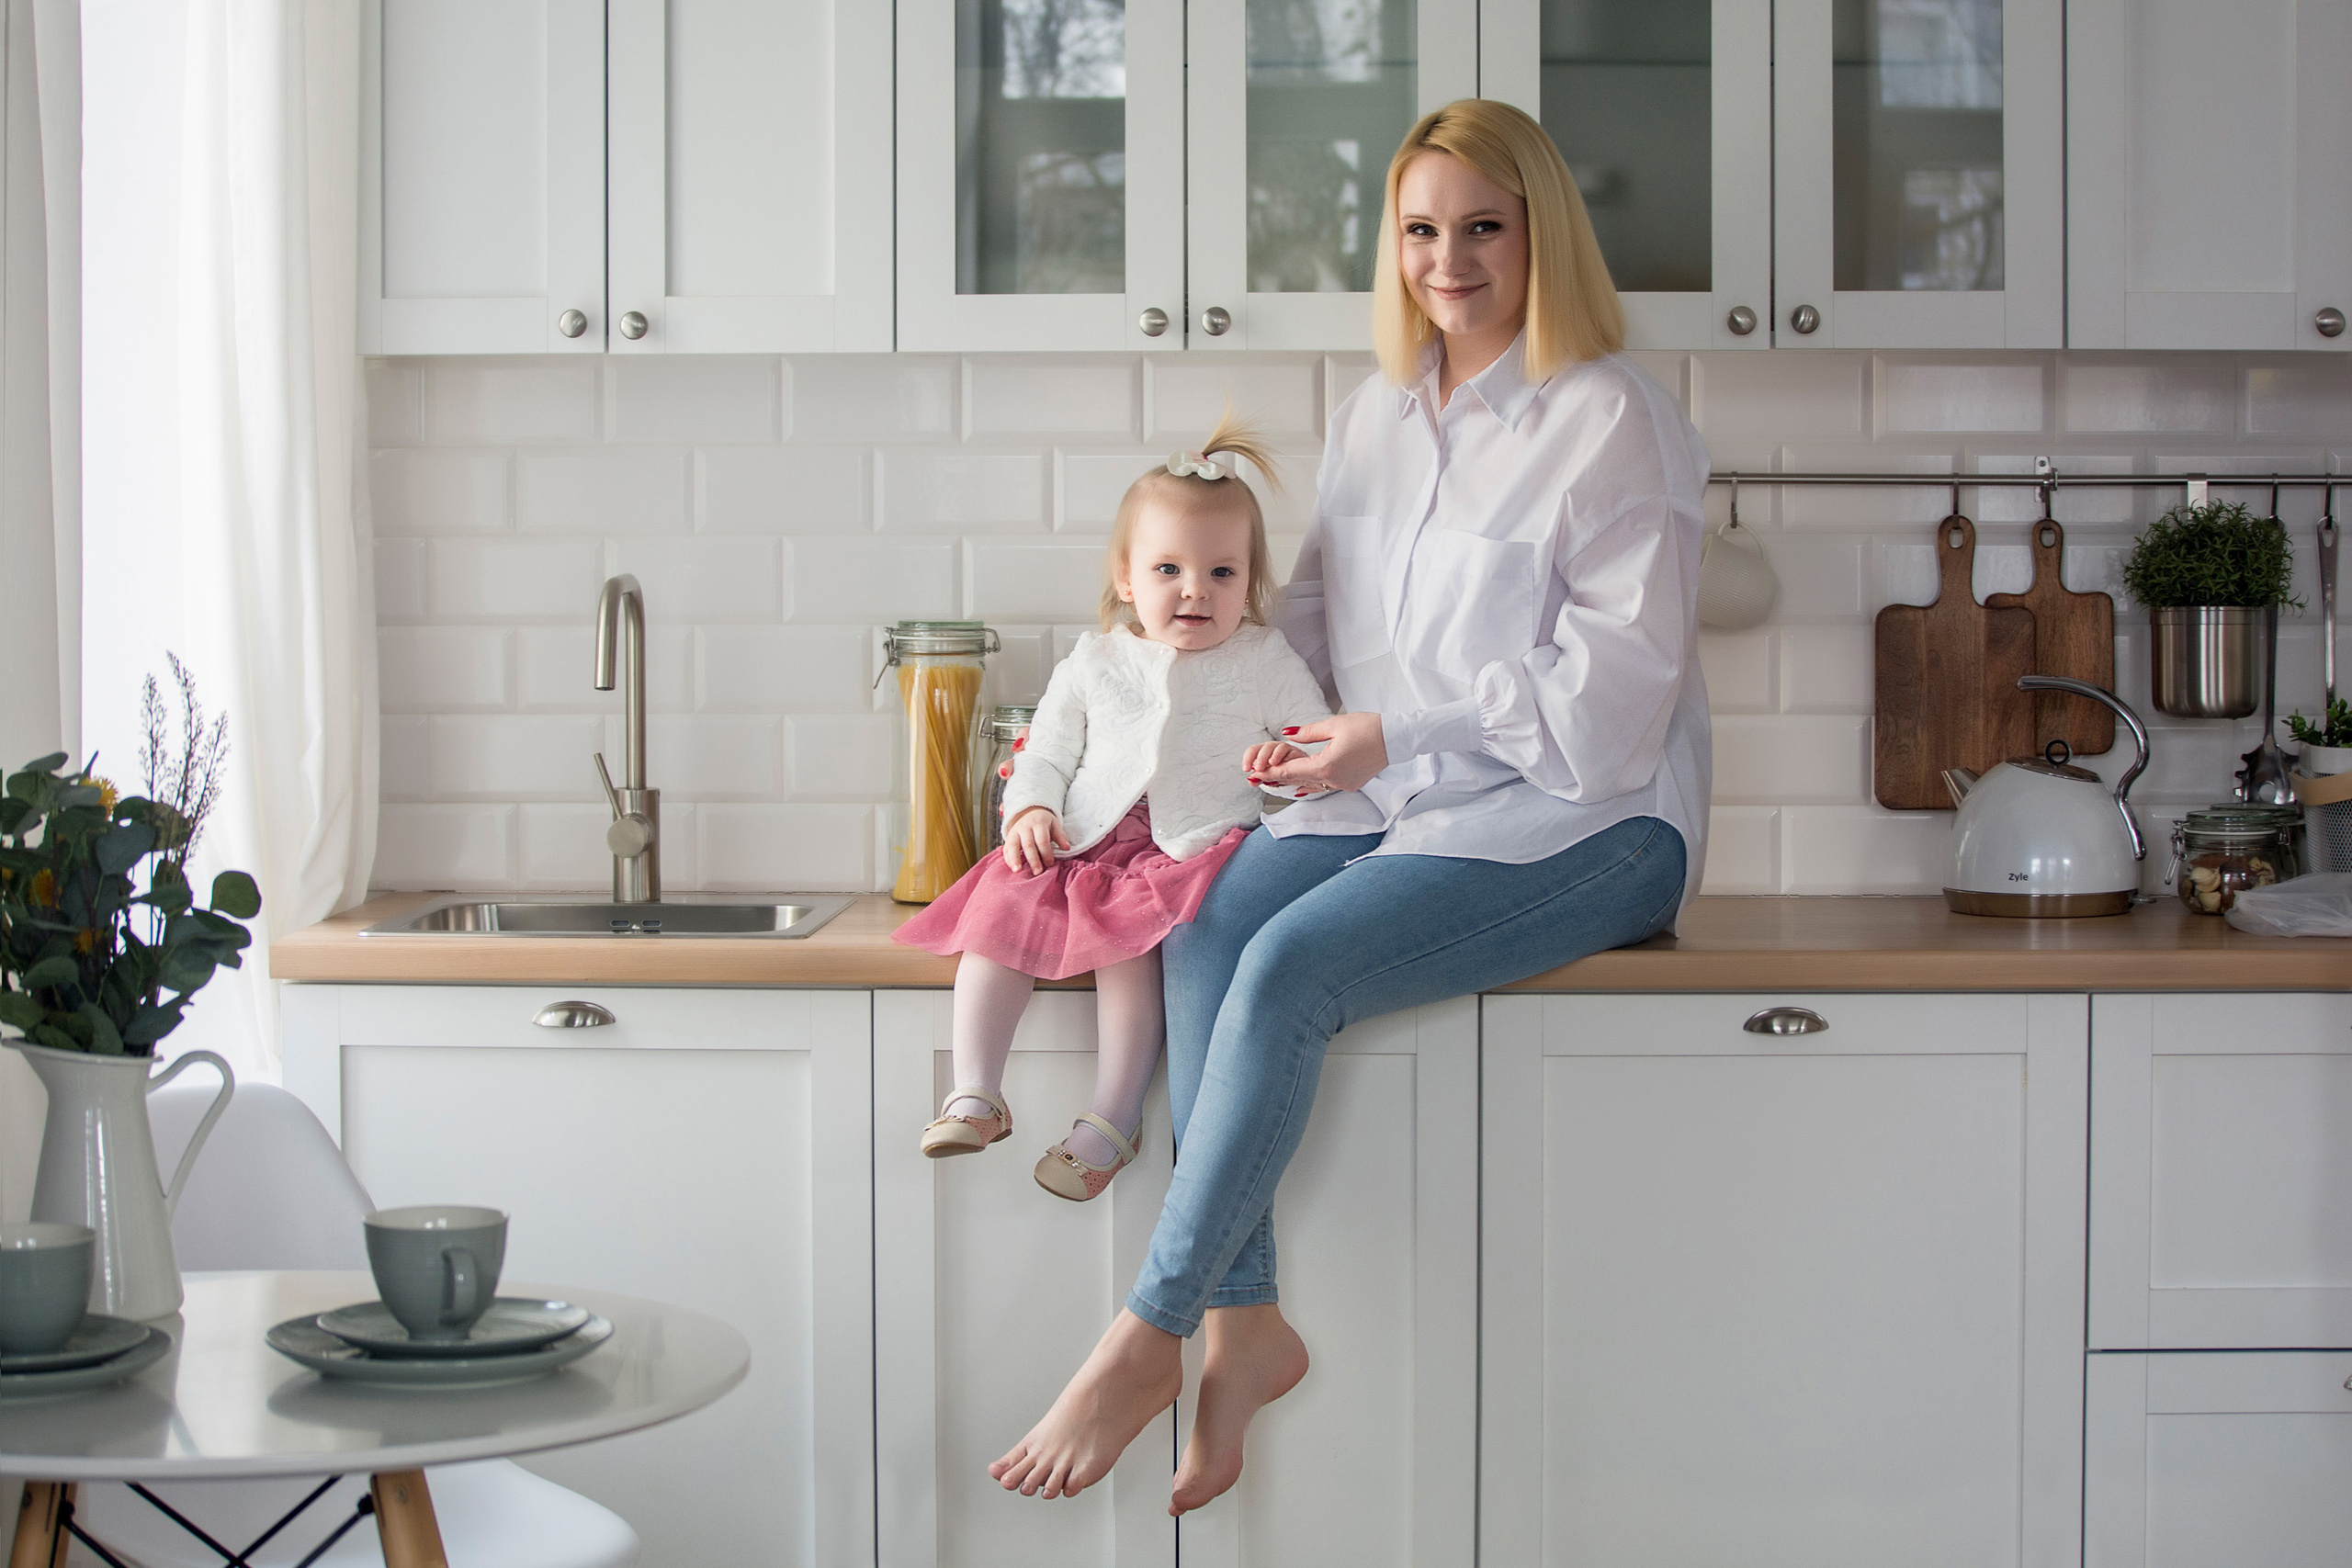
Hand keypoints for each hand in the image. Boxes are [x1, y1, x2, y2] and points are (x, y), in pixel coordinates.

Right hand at [1002, 807, 1068, 875]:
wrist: (1030, 812)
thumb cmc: (1044, 822)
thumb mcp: (1054, 825)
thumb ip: (1060, 836)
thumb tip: (1067, 848)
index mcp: (1038, 823)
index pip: (1042, 839)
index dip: (1046, 853)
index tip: (1050, 864)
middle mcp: (1025, 827)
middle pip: (1028, 844)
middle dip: (1033, 859)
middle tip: (1038, 872)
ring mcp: (1014, 832)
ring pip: (1013, 845)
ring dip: (1015, 859)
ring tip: (1018, 871)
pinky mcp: (1008, 837)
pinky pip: (1006, 848)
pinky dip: (1008, 859)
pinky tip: (1013, 868)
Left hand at [1252, 712, 1388, 793]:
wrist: (1395, 737)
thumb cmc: (1368, 727)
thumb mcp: (1334, 725)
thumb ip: (1307, 732)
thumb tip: (1287, 735)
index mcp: (1327, 766)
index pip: (1291, 770)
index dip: (1271, 771)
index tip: (1254, 774)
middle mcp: (1334, 780)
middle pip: (1299, 779)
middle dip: (1278, 777)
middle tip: (1257, 778)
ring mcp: (1343, 784)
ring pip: (1312, 783)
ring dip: (1294, 780)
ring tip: (1275, 779)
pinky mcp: (1350, 783)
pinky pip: (1325, 785)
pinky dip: (1311, 782)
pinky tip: (1300, 785)